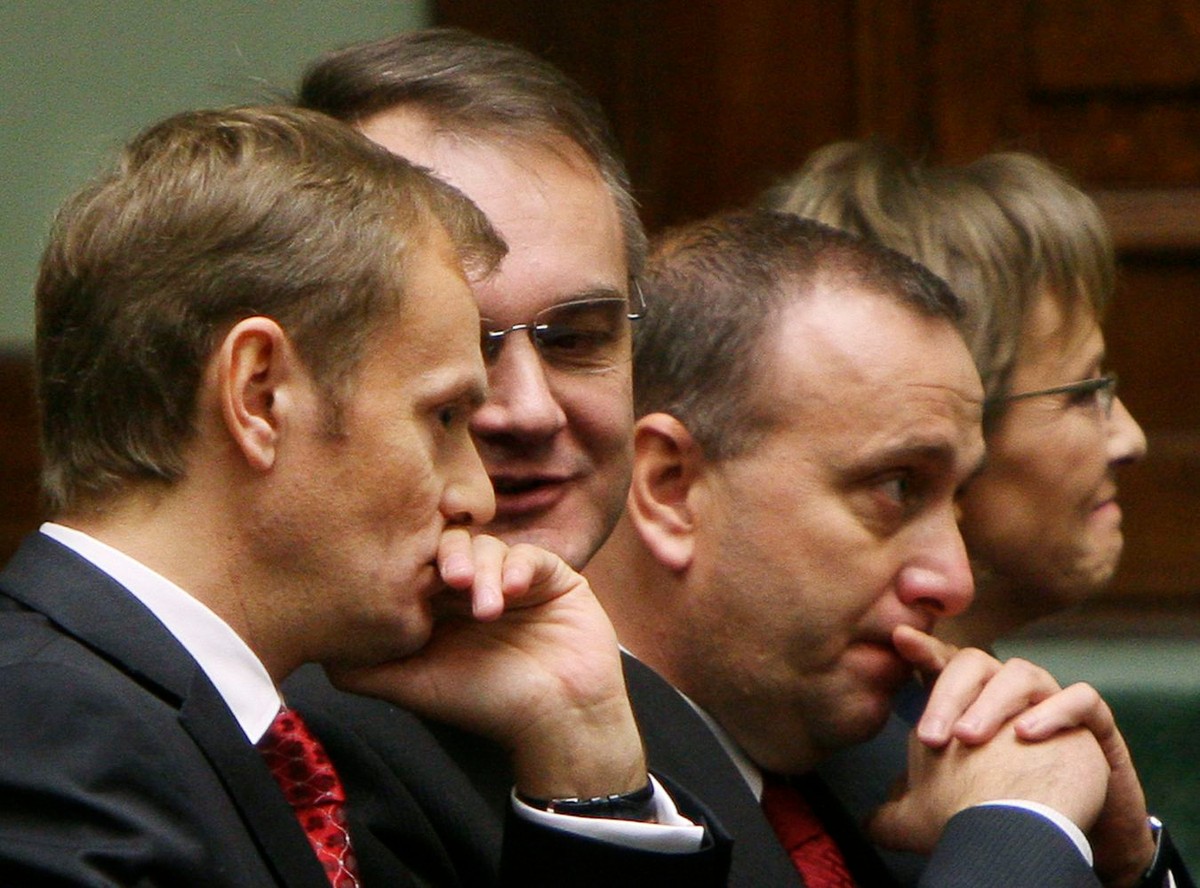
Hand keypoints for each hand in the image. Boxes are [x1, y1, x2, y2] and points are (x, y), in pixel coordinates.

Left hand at [330, 530, 646, 799]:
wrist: (558, 720)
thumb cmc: (485, 705)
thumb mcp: (414, 685)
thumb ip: (363, 667)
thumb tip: (318, 643)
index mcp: (442, 607)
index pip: (418, 563)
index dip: (413, 563)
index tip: (411, 581)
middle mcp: (476, 587)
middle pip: (451, 545)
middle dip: (449, 558)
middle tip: (451, 583)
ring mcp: (514, 579)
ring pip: (489, 546)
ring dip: (485, 572)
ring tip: (487, 610)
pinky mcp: (552, 576)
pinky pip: (530, 554)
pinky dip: (518, 566)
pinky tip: (514, 591)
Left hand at [895, 627, 1156, 884]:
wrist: (1063, 839)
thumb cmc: (1001, 817)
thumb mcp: (941, 815)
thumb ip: (903, 809)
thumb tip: (869, 823)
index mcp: (972, 702)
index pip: (945, 665)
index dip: (924, 649)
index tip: (900, 640)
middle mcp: (1009, 695)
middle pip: (977, 663)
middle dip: (949, 695)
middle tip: (931, 738)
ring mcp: (1049, 703)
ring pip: (1023, 673)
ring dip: (993, 702)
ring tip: (969, 738)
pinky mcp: (1093, 725)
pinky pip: (1082, 699)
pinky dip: (1054, 710)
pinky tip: (1026, 735)